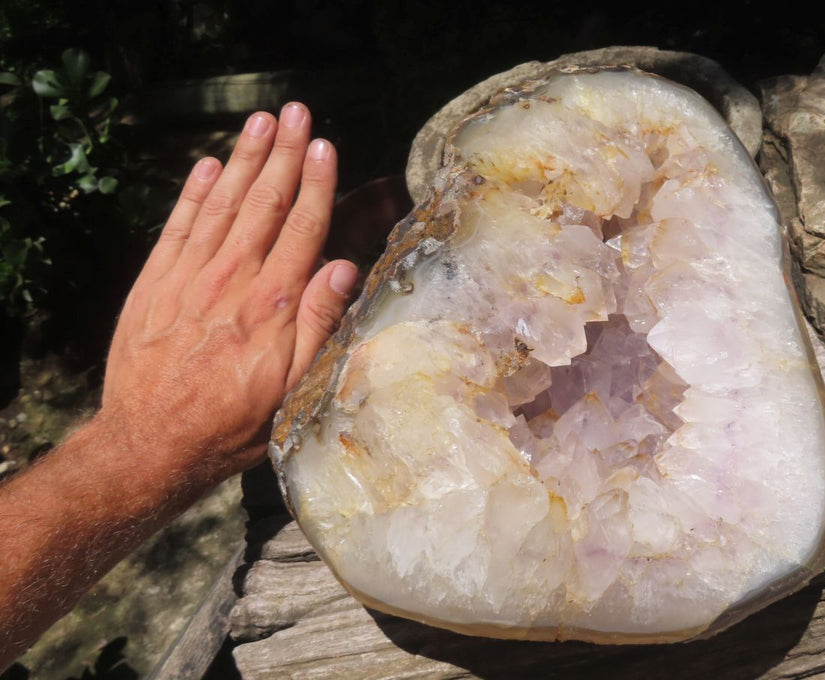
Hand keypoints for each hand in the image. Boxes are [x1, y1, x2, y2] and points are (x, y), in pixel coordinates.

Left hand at [101, 102, 356, 483]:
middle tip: (295, 112)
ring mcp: (189, 276)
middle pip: (263, 202)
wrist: (152, 443)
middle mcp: (232, 279)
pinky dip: (192, 192)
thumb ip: (319, 326)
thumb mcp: (293, 389)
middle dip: (282, 153)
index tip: (325, 145)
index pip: (301, 227)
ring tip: (260, 121)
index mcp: (272, 304)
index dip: (315, 183)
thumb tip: (344, 269)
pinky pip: (178, 225)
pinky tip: (207, 164)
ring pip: (222, 204)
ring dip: (242, 159)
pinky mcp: (155, 282)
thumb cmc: (233, 423)